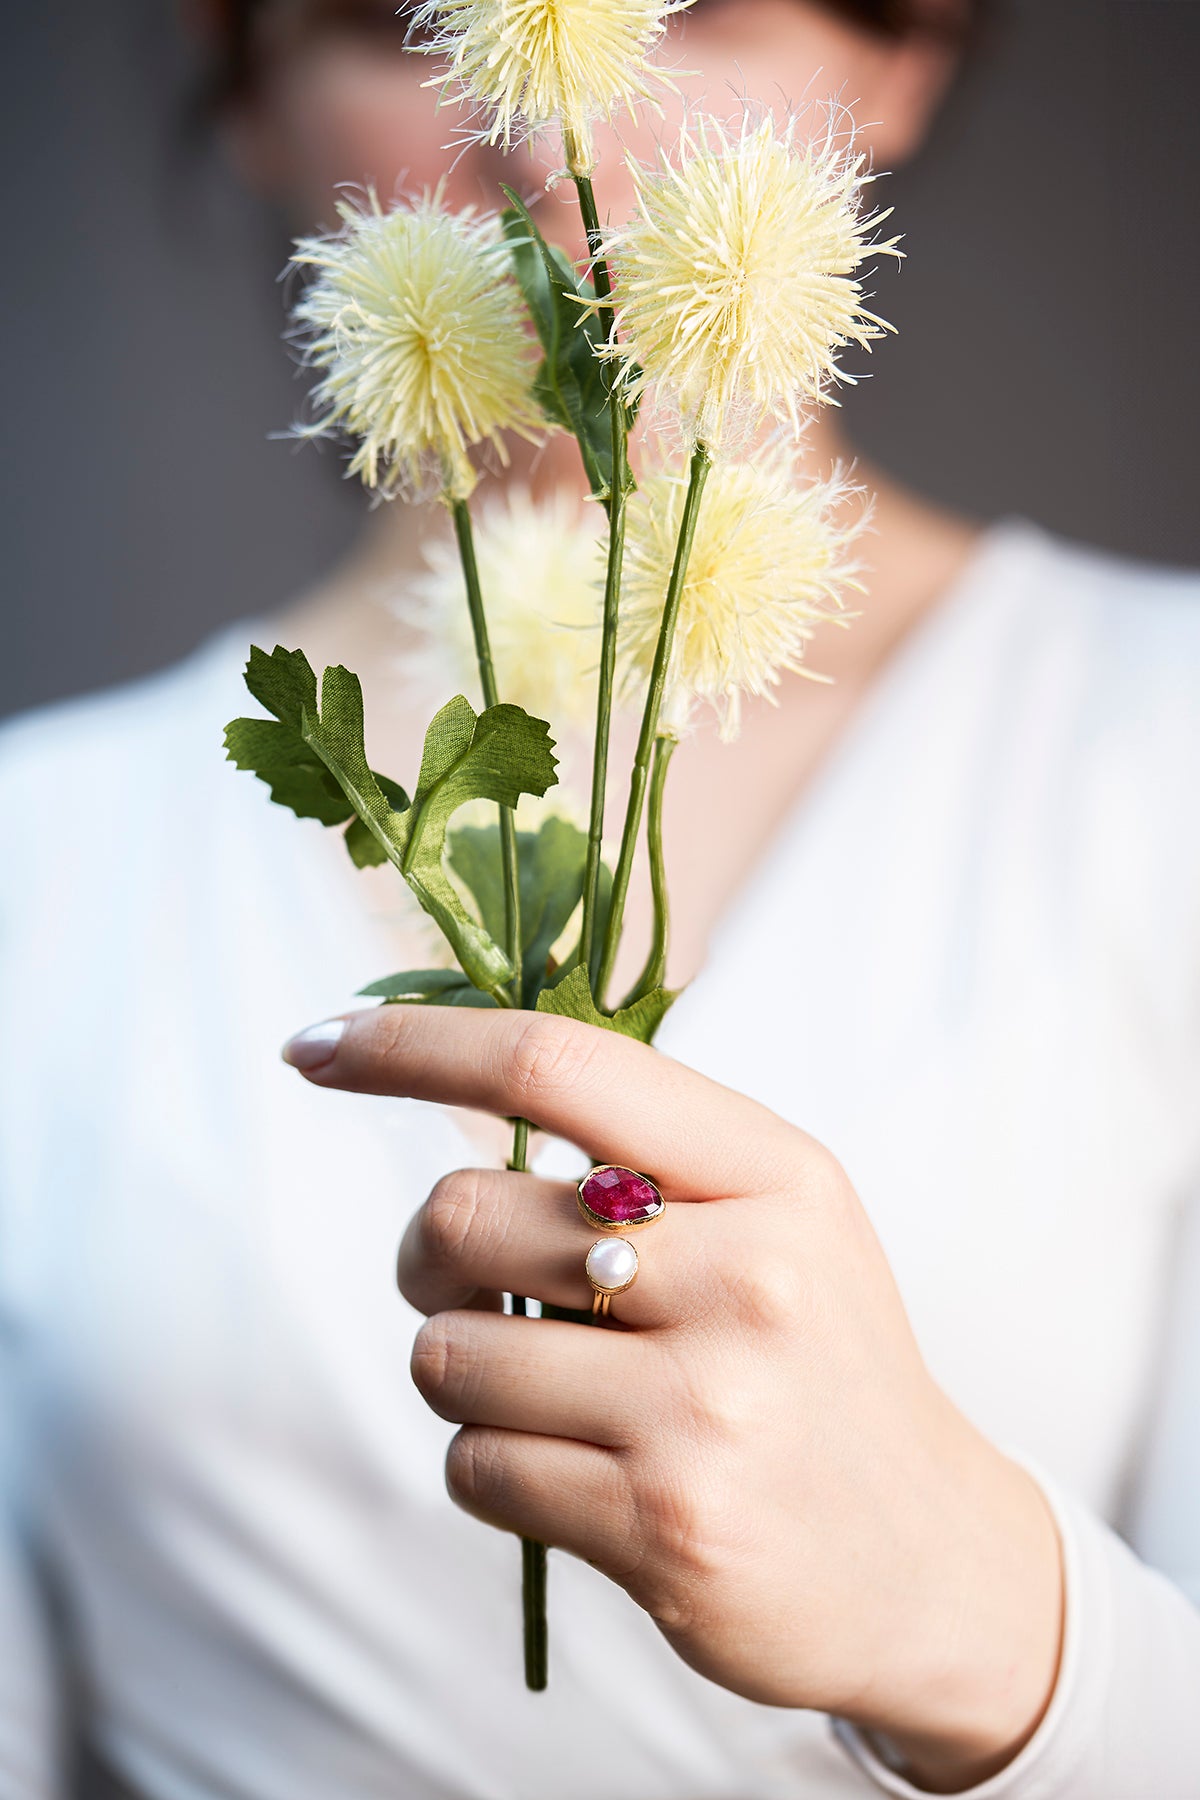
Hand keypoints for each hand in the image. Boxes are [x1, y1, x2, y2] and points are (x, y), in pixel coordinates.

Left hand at [284, 1006, 1063, 1790]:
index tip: (315, 1044)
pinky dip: (490, 1466)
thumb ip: (649, 1155)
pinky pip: (473, 1465)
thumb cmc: (820, 1367)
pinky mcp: (662, 1522)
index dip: (413, 1044)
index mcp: (775, 1173)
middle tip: (473, 1288)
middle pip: (466, 1214)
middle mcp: (749, 1274)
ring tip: (552, 1396)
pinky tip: (576, 1474)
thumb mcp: (782, 1220)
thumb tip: (446, 1080)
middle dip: (429, 1255)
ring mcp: (707, 1404)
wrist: (930, 1565)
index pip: (555, 1063)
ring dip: (463, 1374)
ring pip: (447, 1353)